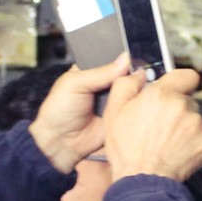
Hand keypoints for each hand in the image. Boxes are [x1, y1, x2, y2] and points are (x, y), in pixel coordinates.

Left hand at [28, 57, 131, 173]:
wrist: (61, 142)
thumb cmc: (60, 110)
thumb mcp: (76, 83)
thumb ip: (101, 72)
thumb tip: (125, 59)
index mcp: (93, 72)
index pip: (113, 60)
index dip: (123, 60)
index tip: (134, 58)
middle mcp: (106, 86)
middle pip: (126, 75)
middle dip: (132, 75)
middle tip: (141, 73)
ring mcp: (115, 102)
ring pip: (132, 91)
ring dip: (136, 90)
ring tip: (142, 87)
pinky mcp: (121, 117)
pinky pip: (134, 109)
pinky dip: (137, 106)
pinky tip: (141, 101)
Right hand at [101, 69, 201, 182]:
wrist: (142, 180)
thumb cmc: (127, 148)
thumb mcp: (114, 111)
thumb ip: (126, 85)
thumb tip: (138, 74)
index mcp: (163, 94)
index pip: (187, 75)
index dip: (180, 82)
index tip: (173, 91)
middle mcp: (184, 106)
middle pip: (187, 100)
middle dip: (177, 108)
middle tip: (160, 124)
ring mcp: (197, 126)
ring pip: (194, 119)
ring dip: (184, 126)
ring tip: (166, 142)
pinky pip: (200, 137)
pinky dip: (191, 143)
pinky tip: (175, 151)